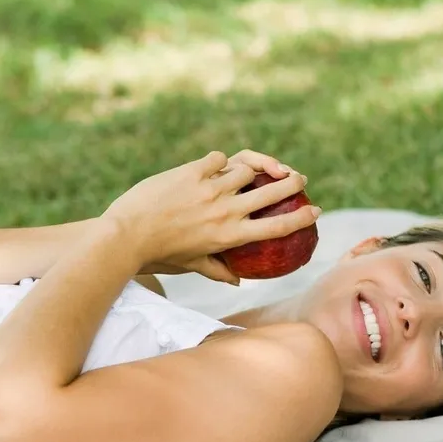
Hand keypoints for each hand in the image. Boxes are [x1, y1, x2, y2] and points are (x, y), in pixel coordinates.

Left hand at [103, 150, 319, 284]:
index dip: (301, 218)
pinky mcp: (192, 171)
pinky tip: (218, 164)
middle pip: (271, 191)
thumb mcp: (191, 266)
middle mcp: (225, 210)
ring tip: (257, 170)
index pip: (276, 227)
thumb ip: (217, 271)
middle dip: (291, 183)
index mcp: (230, 236)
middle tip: (299, 179)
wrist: (126, 234)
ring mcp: (210, 188)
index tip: (316, 211)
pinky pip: (217, 159)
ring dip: (254, 168)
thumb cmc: (159, 255)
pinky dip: (219, 161)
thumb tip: (237, 281)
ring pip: (245, 168)